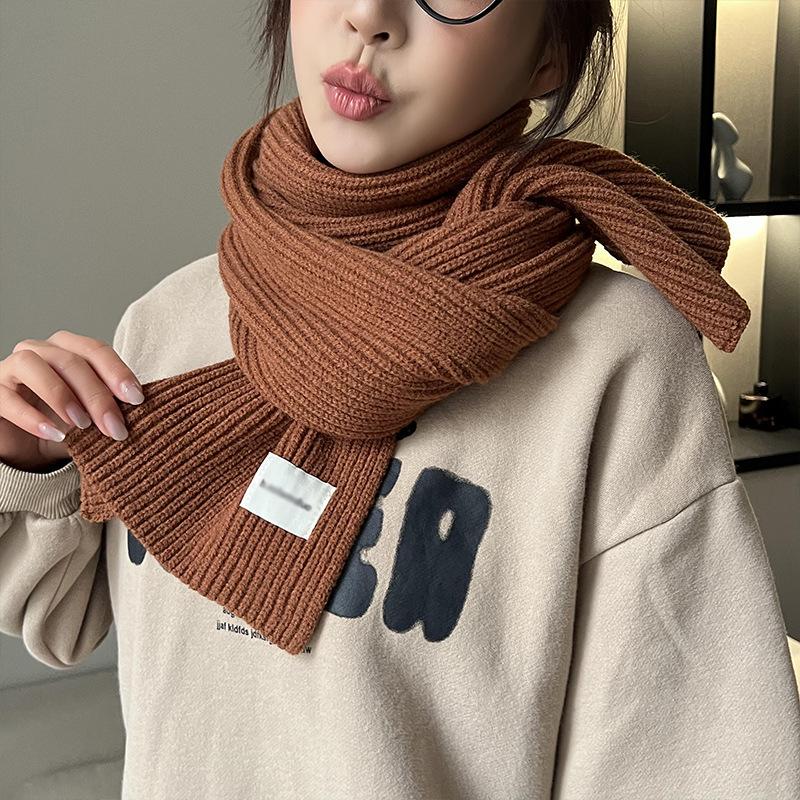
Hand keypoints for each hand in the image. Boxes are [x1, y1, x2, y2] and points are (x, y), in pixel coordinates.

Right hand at [0, 330, 143, 471]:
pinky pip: (6, 397)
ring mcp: (11, 369)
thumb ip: (112, 408)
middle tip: (115, 427)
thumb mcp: (93, 417)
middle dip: (97, 395)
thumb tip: (145, 414)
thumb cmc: (64, 425)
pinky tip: (53, 434)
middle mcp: (39, 351)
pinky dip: (32, 416)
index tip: (137, 399)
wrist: (26, 448)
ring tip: (82, 425)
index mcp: (68, 350)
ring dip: (62, 394)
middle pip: (70, 360)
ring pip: (33, 365)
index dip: (117, 371)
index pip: (95, 350)